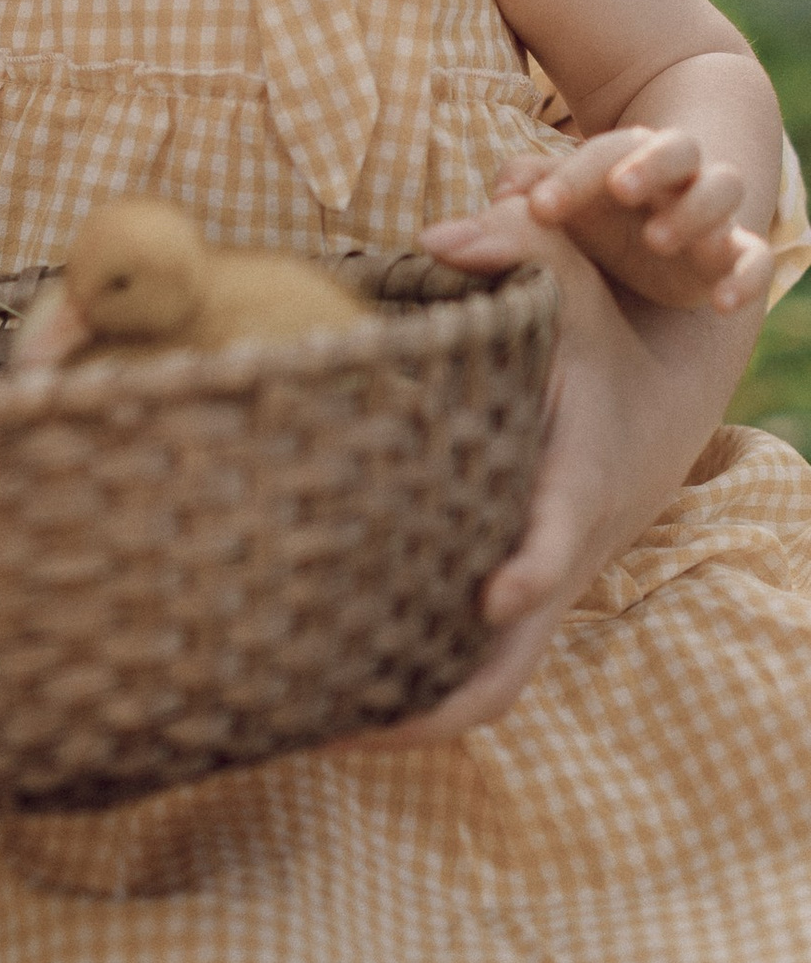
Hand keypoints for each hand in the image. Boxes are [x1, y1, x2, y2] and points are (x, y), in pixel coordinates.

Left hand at [353, 191, 755, 747]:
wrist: (662, 386)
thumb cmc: (595, 329)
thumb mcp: (562, 285)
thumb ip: (502, 251)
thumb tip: (437, 231)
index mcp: (574, 485)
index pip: (555, 543)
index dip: (527, 572)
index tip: (486, 598)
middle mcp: (559, 559)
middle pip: (510, 670)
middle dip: (431, 711)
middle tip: (334, 730)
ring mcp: (539, 593)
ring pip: (487, 690)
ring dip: (408, 719)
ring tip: (301, 731)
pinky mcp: (516, 601)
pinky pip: (471, 672)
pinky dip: (411, 691)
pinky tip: (326, 695)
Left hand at [492, 131, 772, 315]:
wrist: (655, 233)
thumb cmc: (592, 216)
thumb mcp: (556, 206)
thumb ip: (519, 197)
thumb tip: (478, 212)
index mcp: (626, 157)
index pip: (606, 150)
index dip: (574, 175)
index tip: (539, 208)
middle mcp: (673, 176)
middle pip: (676, 148)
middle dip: (649, 165)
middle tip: (620, 188)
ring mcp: (709, 213)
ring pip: (721, 189)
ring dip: (694, 211)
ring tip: (657, 241)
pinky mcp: (733, 255)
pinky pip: (755, 257)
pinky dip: (747, 276)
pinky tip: (722, 304)